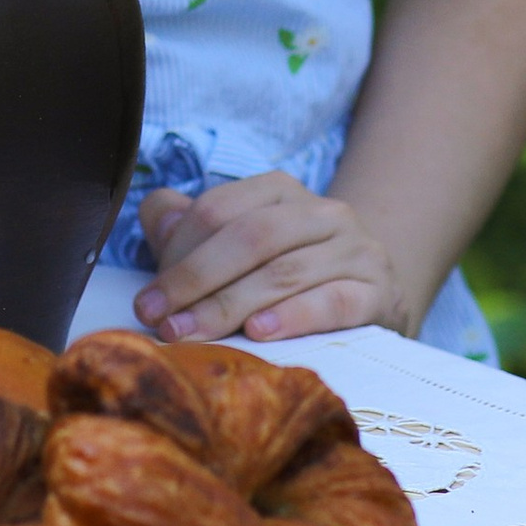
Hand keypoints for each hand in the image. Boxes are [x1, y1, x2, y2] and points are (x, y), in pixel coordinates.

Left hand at [132, 173, 409, 342]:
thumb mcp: (240, 243)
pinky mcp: (377, 292)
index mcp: (279, 191)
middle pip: (250, 238)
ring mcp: (355, 250)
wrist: (371, 294)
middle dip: (197, 280)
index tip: (148, 301)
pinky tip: (260, 332)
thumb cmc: (288, 270)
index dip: (178, 253)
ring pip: (285, 272)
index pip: (219, 210)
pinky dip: (294, 316)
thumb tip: (160, 217)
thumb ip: (192, 226)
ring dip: (231, 305)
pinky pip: (334, 301)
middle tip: (161, 322)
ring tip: (192, 334)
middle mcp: (322, 212)